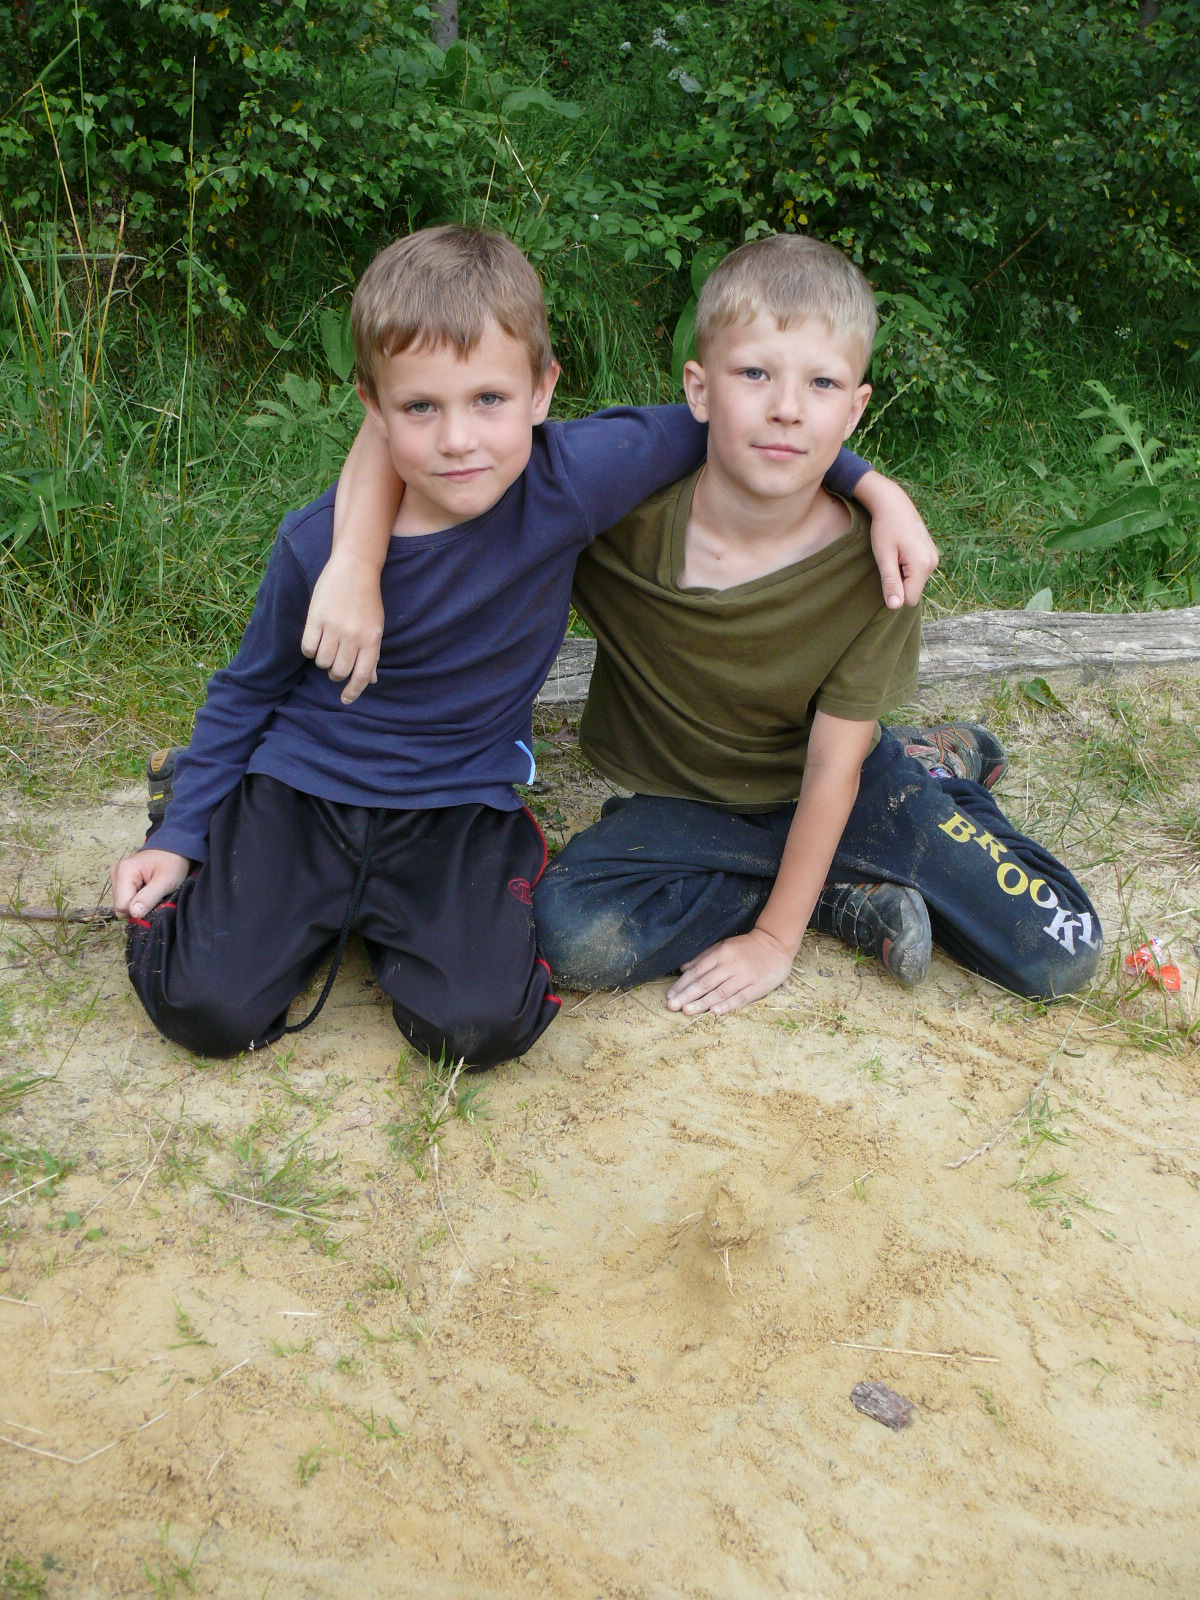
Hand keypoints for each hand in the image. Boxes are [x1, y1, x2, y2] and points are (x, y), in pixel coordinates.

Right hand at [110, 849, 190, 919]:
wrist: (174, 849)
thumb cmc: (172, 863)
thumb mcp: (166, 881)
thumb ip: (149, 897)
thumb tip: (134, 913)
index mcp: (124, 871)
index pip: (122, 905)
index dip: (139, 910)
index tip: (154, 901)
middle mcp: (116, 872)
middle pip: (120, 905)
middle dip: (138, 907)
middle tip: (154, 896)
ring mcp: (116, 875)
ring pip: (122, 903)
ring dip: (137, 903)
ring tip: (151, 891)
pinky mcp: (120, 878)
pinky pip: (124, 897)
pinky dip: (136, 899)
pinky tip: (146, 889)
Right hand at [301, 556, 383, 704]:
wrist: (355, 568)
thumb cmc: (367, 600)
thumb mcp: (375, 627)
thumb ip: (372, 654)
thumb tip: (369, 680)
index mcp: (371, 640)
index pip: (361, 675)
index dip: (353, 691)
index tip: (345, 699)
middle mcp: (353, 636)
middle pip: (338, 671)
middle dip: (335, 673)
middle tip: (335, 665)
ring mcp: (334, 627)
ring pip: (321, 662)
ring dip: (322, 661)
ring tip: (326, 649)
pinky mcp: (316, 618)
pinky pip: (307, 648)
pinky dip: (309, 650)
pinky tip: (315, 641)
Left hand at [666, 927, 797, 1015]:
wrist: (776, 944)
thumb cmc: (746, 947)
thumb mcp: (723, 946)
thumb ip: (703, 957)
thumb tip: (682, 968)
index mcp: (721, 954)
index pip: (697, 971)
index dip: (682, 984)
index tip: (670, 995)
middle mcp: (731, 965)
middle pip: (705, 983)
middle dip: (687, 995)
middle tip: (672, 1006)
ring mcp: (745, 977)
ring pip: (720, 992)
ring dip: (702, 1003)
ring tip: (686, 1011)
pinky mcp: (757, 987)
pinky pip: (740, 998)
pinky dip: (727, 1005)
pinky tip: (714, 1012)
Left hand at [856, 471, 939, 608]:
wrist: (893, 503)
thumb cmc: (884, 529)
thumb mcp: (884, 557)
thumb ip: (891, 582)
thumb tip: (895, 607)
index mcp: (922, 565)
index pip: (909, 600)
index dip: (895, 592)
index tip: (887, 572)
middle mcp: (933, 563)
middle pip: (914, 591)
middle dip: (900, 583)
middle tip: (890, 561)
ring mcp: (934, 557)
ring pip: (916, 582)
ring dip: (903, 575)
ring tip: (895, 554)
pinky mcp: (931, 554)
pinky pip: (919, 572)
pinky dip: (908, 568)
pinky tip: (901, 551)